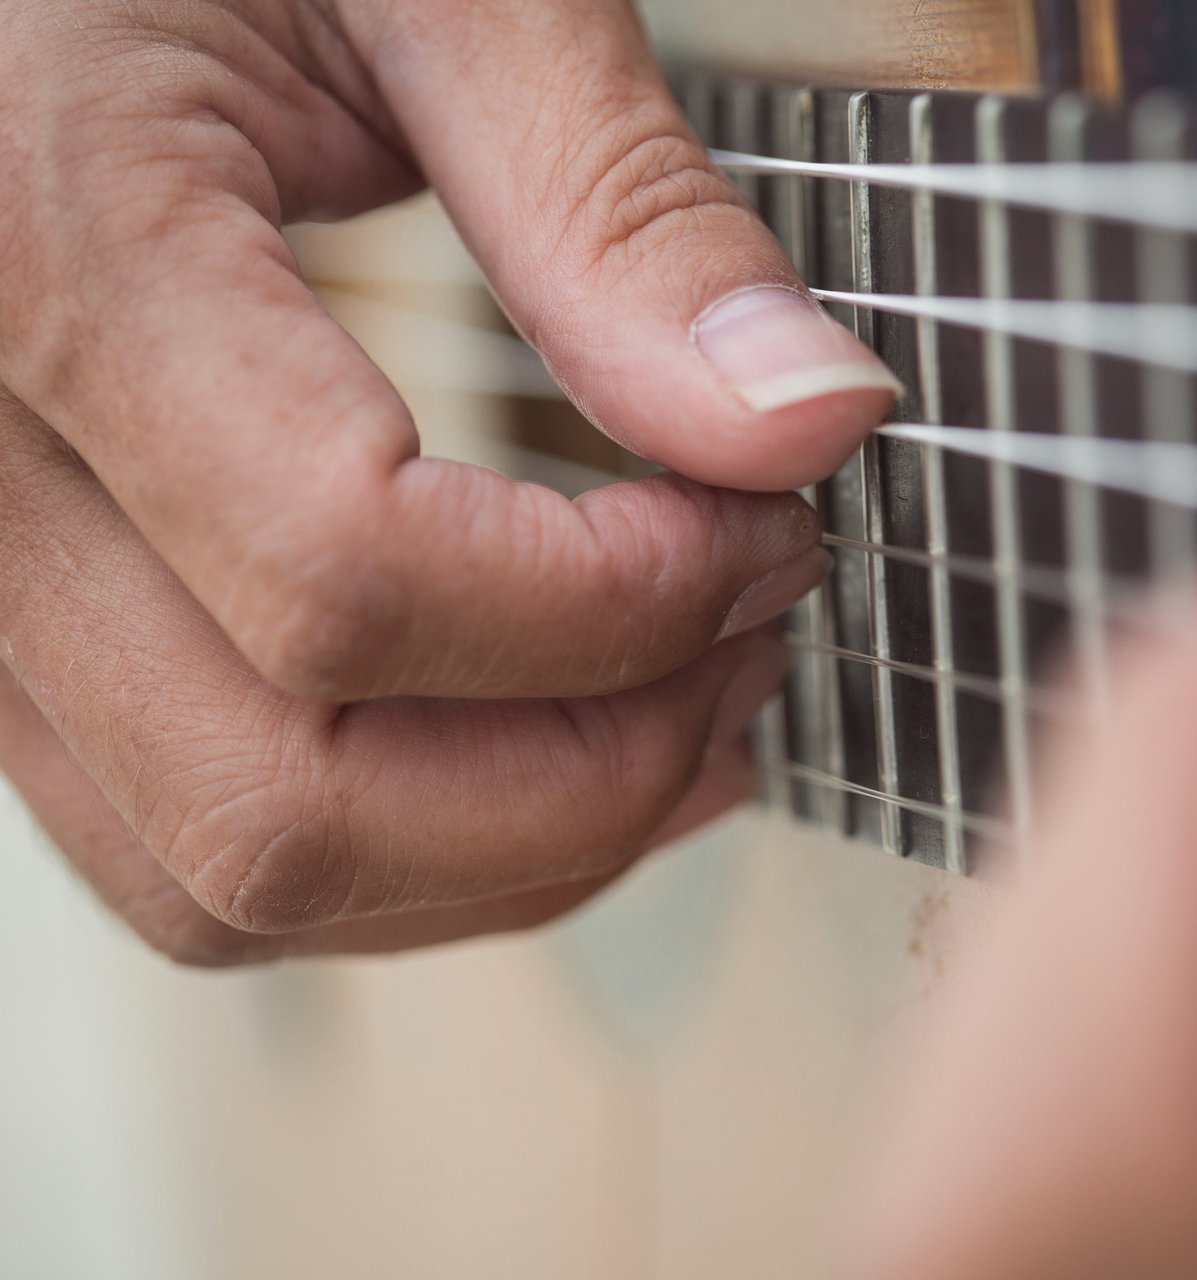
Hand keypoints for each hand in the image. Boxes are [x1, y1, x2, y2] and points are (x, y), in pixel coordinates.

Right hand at [0, 0, 899, 962]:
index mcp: (41, 248)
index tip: (769, 523)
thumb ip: (616, 202)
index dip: (620, 602)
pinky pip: (191, 838)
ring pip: (230, 873)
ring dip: (508, 846)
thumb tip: (812, 419)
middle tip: (757, 640)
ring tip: (690, 711)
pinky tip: (552, 749)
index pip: (350, 574)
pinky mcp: (17, 618)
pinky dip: (407, 846)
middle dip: (585, 776)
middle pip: (283, 798)